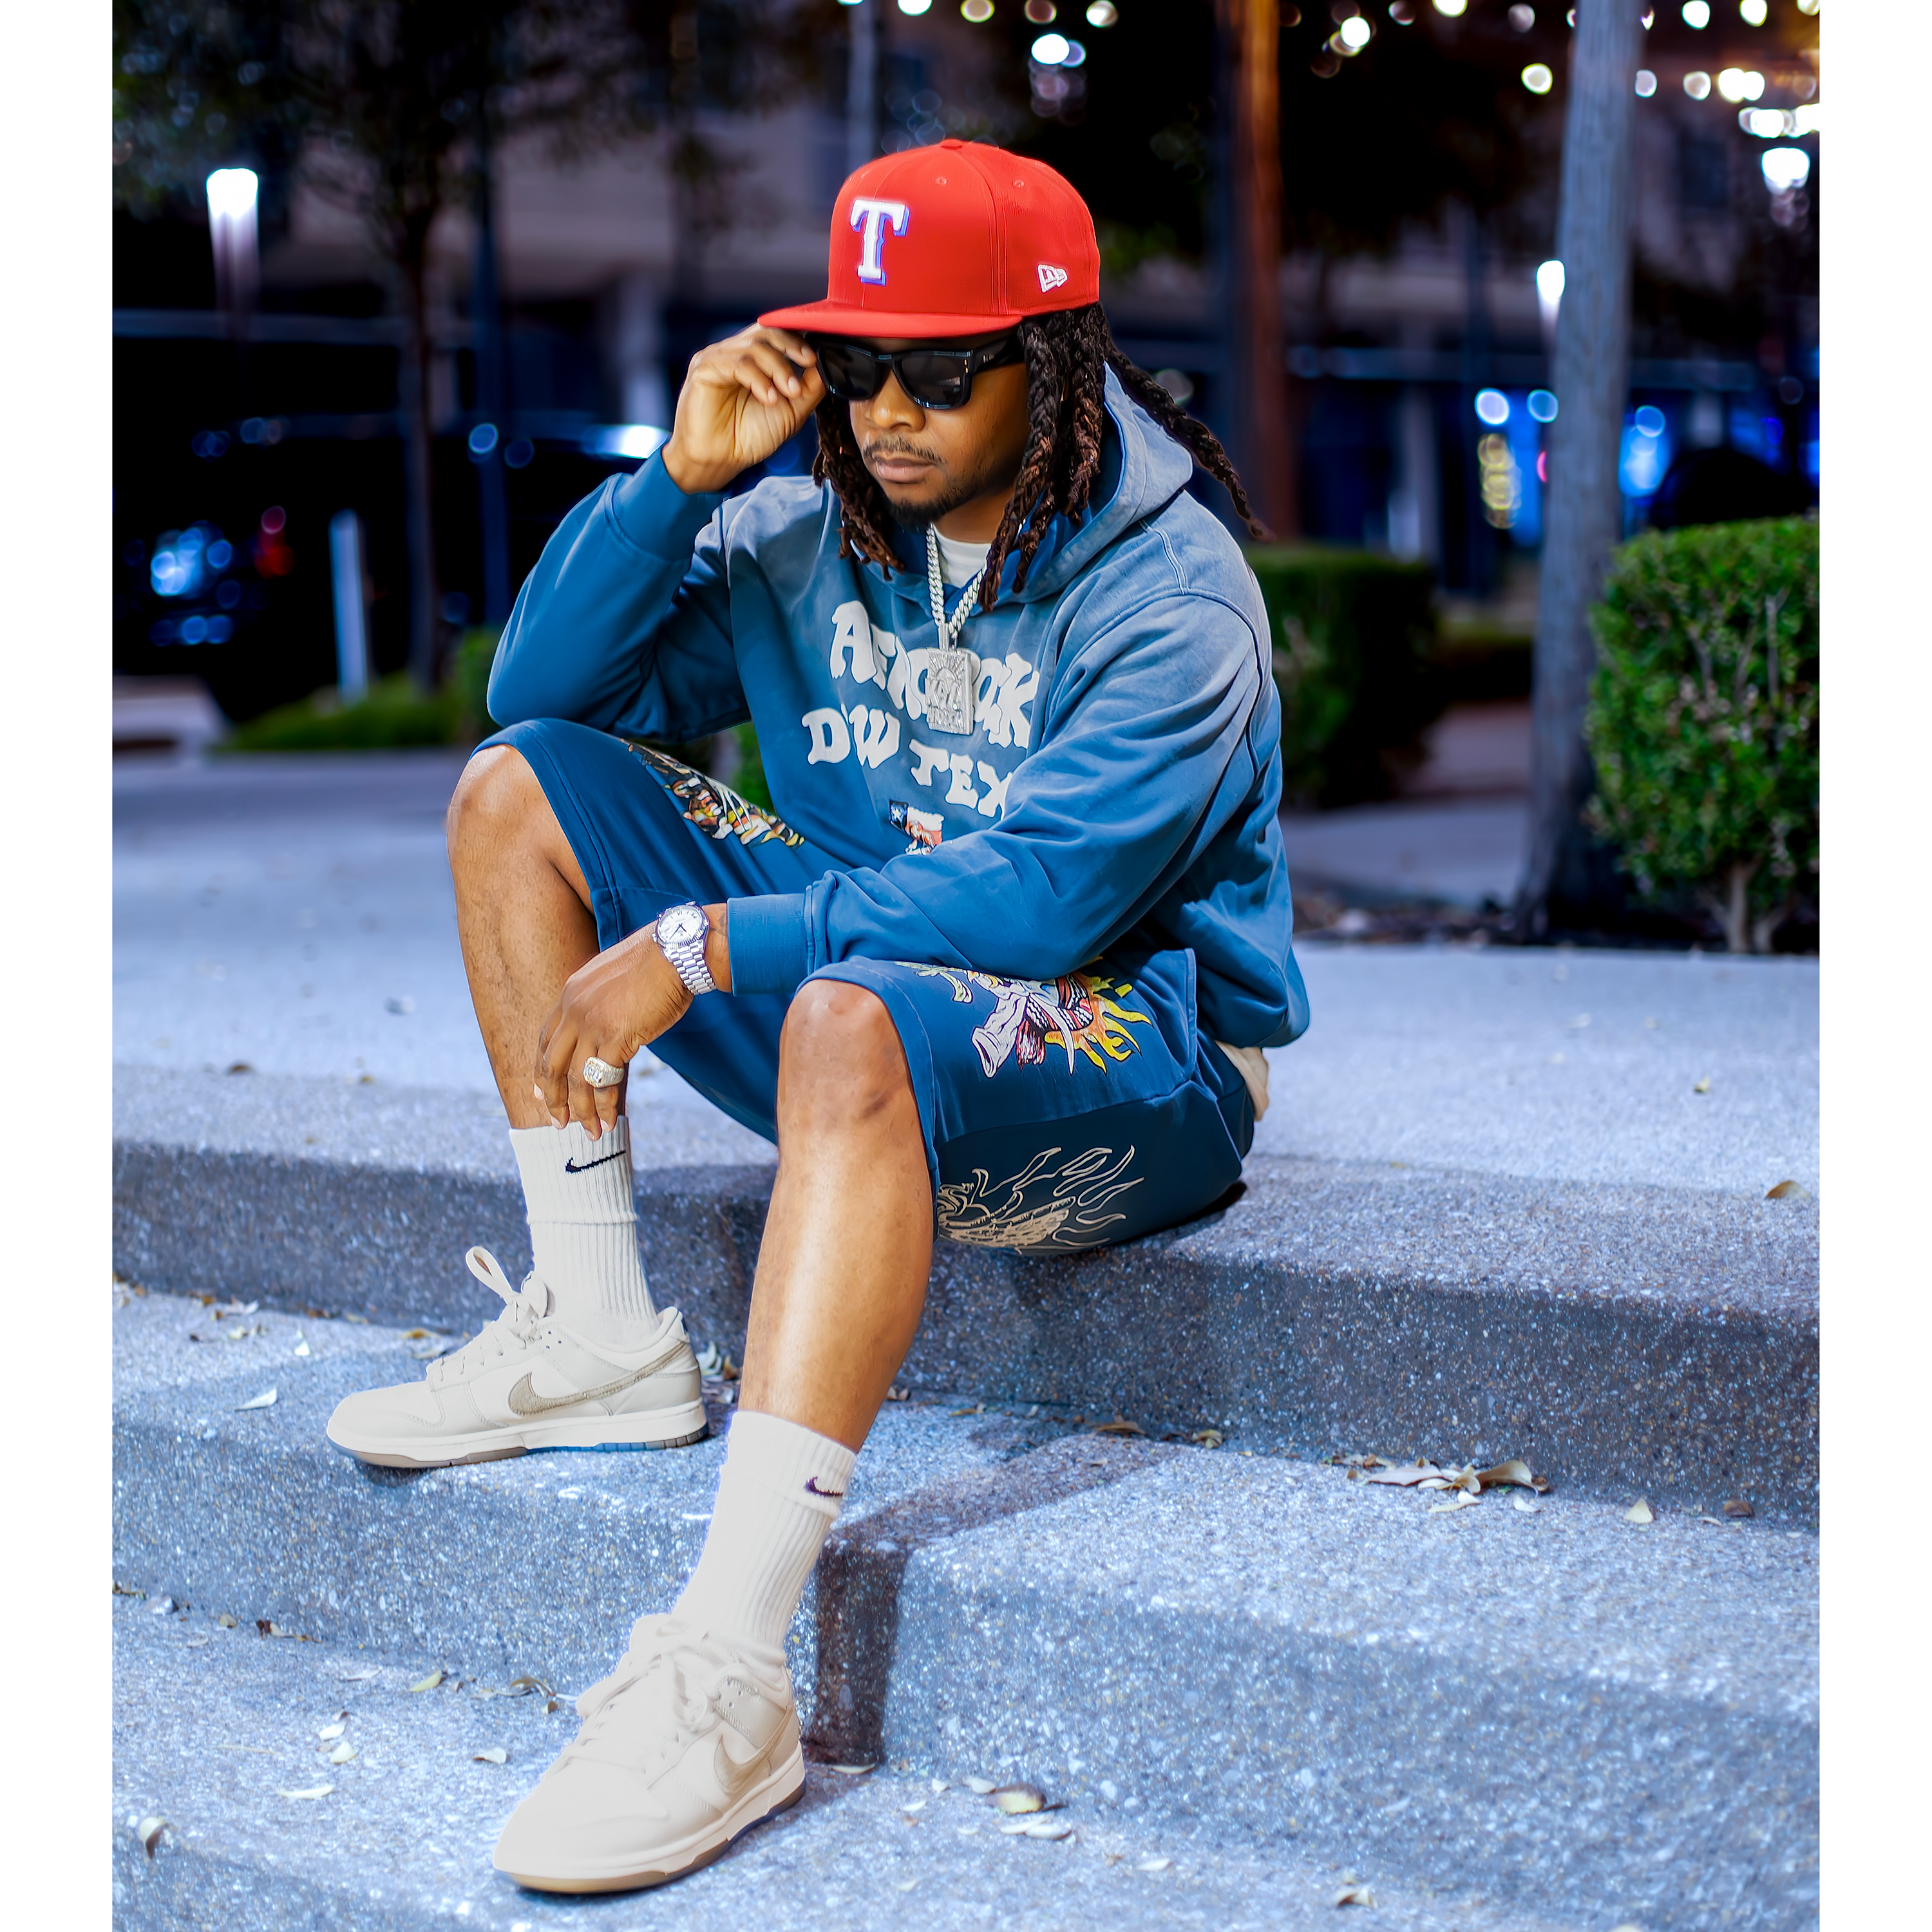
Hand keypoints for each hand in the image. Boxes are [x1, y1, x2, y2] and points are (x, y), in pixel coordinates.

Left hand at [533, 924, 691, 1137]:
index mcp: (570, 993)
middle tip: (559, 1123)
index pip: (545, 1039)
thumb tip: (607, 1027)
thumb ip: (601, 1003)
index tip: (543, 1093)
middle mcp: (573, 1010)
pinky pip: (602, 1081)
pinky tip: (609, 1120)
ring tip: (590, 1133)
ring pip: (574, 1080)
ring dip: (581, 1111)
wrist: (677, 952)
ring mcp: (591, 1024)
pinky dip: (604, 1105)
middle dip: (554, 1099)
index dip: (542, 1070)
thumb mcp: (615, 979)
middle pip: (551, 1064)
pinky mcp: (614, 1037)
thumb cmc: (657, 963)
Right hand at [661, 325, 824, 495]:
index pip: (777, 334)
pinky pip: (737, 364)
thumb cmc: (748, 437)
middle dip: (791, 348)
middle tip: (808, 365)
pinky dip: (758, 379)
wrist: (719, 461)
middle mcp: (734, 353)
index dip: (798, 340)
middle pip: (767, 332)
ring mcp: (718, 358)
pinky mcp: (704, 368)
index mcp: (753, 360)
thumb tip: (827, 366)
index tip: (815, 357)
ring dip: (778, 368)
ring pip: (754, 347)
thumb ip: (809, 388)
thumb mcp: (791, 411)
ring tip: (788, 394)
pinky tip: (769, 398)